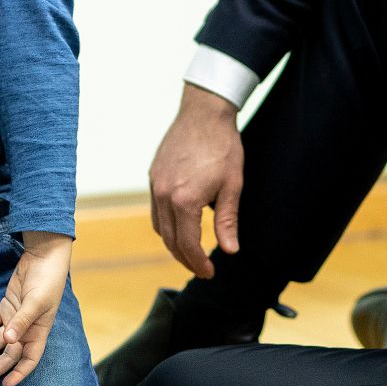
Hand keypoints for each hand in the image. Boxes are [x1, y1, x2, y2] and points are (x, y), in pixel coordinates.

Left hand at [0, 232, 72, 385]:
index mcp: (39, 331)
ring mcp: (15, 318)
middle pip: (9, 353)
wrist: (43, 258)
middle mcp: (26, 329)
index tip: (5, 385)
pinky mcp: (6, 306)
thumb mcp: (37, 302)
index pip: (29, 359)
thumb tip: (8, 341)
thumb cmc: (47, 281)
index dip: (19, 373)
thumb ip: (22, 321)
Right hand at [148, 83, 242, 278]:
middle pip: (170, 240)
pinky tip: (181, 225)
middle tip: (201, 268)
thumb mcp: (232, 186)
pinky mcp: (153, 176)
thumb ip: (227, 221)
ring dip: (173, 243)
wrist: (204, 112)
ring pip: (160, 227)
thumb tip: (230, 250)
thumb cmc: (223, 147)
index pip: (187, 245)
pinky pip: (156, 210)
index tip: (209, 273)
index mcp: (184, 200)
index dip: (198, 263)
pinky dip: (166, 224)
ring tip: (191, 251)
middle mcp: (164, 195)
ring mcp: (155, 185)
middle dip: (185, 258)